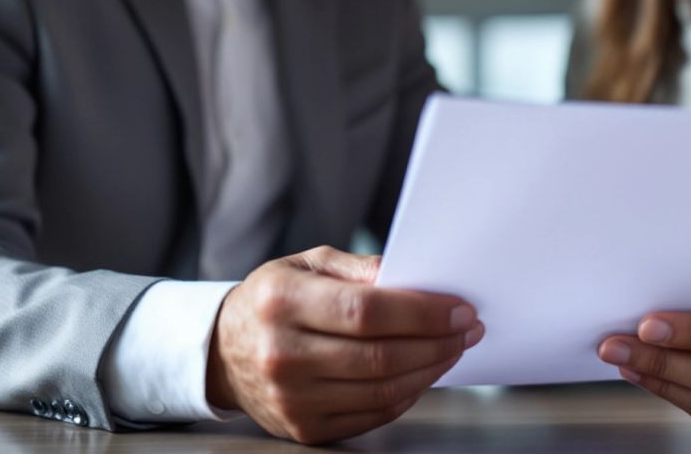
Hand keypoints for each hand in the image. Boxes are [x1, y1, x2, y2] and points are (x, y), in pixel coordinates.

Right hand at [206, 246, 483, 444]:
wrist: (223, 352)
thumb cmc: (273, 300)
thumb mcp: (306, 263)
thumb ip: (358, 267)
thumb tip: (412, 277)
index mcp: (281, 300)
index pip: (366, 311)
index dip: (422, 312)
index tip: (459, 309)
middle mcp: (282, 353)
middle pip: (380, 355)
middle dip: (437, 342)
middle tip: (467, 329)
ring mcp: (290, 397)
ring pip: (382, 390)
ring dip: (430, 370)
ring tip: (451, 349)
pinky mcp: (303, 427)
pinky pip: (373, 415)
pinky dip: (408, 395)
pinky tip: (422, 373)